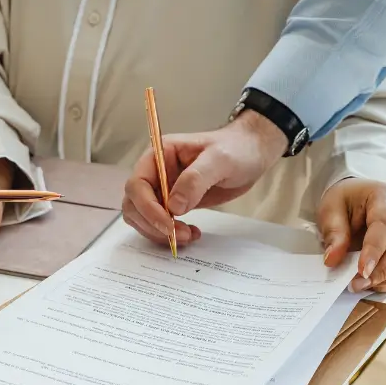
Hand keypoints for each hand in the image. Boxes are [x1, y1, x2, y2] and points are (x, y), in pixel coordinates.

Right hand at [122, 111, 287, 245]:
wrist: (251, 154)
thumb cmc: (236, 149)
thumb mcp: (220, 159)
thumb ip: (195, 180)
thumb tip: (174, 206)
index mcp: (160, 154)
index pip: (137, 184)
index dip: (147, 208)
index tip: (169, 224)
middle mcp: (156, 172)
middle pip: (134, 204)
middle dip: (153, 224)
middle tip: (180, 234)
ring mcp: (164, 189)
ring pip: (142, 217)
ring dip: (159, 232)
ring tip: (188, 235)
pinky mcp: (174, 204)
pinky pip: (159, 224)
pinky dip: (169, 234)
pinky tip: (191, 233)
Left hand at [318, 178, 385, 292]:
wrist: (362, 198)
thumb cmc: (347, 202)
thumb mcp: (331, 209)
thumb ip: (333, 232)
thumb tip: (332, 261)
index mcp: (385, 197)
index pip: (384, 225)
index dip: (374, 250)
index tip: (361, 271)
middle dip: (384, 270)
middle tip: (358, 284)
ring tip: (362, 285)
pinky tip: (372, 283)